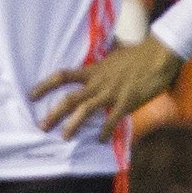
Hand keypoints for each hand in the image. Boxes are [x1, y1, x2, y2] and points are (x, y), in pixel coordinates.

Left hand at [29, 35, 183, 139]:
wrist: (158, 54)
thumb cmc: (139, 52)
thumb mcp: (115, 54)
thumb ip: (104, 61)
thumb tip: (100, 56)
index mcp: (94, 70)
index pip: (63, 76)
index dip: (45, 85)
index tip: (32, 95)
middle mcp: (98, 82)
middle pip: (69, 99)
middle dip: (54, 114)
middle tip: (42, 126)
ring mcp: (111, 93)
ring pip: (85, 111)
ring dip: (72, 125)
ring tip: (63, 136)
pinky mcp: (126, 102)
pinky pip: (111, 120)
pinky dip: (104, 131)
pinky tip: (100, 140)